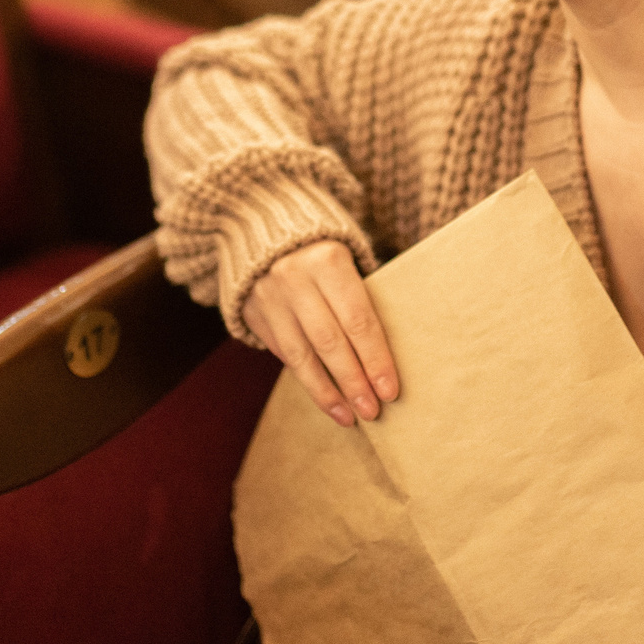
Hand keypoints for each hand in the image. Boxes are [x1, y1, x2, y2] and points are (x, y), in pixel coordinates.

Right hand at [241, 241, 399, 427]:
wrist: (262, 227)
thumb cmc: (323, 251)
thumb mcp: (347, 257)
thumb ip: (362, 296)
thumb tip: (386, 355)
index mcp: (327, 260)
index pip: (358, 319)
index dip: (375, 358)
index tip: (390, 390)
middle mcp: (294, 278)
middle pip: (330, 342)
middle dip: (353, 381)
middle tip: (372, 411)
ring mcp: (269, 297)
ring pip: (302, 357)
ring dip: (328, 392)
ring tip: (349, 416)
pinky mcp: (253, 313)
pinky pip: (284, 355)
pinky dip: (307, 380)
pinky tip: (326, 400)